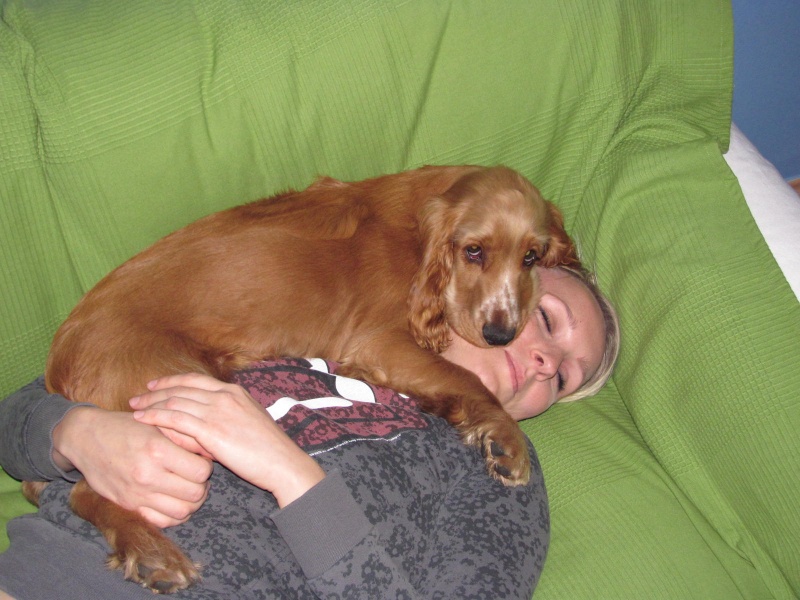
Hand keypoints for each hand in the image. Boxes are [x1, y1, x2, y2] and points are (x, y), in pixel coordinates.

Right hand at [53, 406, 212, 527]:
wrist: (85, 438)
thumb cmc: (125, 426)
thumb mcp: (156, 422)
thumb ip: (184, 437)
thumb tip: (210, 450)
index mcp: (158, 450)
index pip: (201, 471)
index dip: (206, 466)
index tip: (200, 460)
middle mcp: (148, 475)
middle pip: (195, 494)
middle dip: (202, 486)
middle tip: (196, 477)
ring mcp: (137, 494)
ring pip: (182, 512)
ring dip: (191, 503)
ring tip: (187, 489)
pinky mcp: (127, 506)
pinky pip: (161, 522)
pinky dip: (173, 515)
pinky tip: (172, 501)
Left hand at [130, 373, 325, 507]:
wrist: (282, 463)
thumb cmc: (269, 450)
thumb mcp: (249, 423)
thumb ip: (230, 416)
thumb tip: (212, 420)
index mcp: (235, 392)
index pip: (195, 381)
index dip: (172, 382)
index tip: (155, 386)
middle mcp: (225, 396)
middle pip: (181, 388)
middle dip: (156, 392)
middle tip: (137, 397)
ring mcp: (218, 410)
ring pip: (175, 401)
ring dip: (151, 403)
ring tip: (134, 408)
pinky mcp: (211, 429)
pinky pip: (175, 418)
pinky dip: (155, 416)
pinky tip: (142, 419)